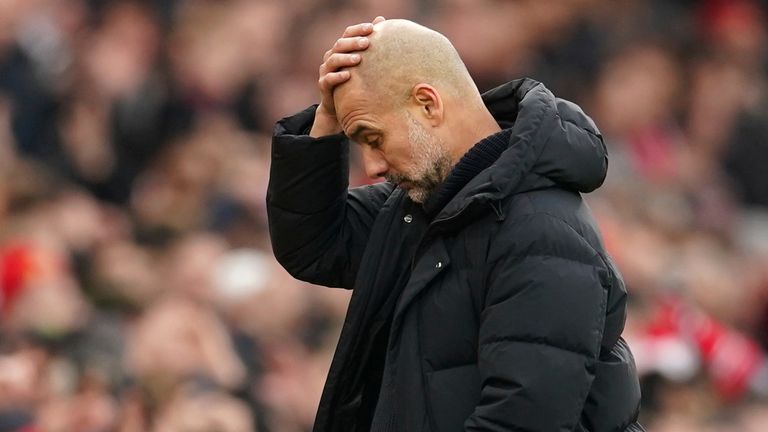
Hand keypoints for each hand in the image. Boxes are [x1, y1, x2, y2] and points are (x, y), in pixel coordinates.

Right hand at [310, 16, 384, 137]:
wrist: (337, 105)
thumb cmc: (355, 81)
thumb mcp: (363, 63)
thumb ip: (369, 44)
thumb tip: (382, 20)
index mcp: (341, 49)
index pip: (348, 33)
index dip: (358, 29)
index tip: (371, 28)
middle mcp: (331, 57)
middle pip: (340, 44)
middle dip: (353, 42)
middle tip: (366, 42)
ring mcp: (326, 71)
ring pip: (333, 60)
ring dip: (346, 58)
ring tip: (358, 59)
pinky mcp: (323, 85)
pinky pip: (328, 79)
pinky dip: (337, 76)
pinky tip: (348, 75)